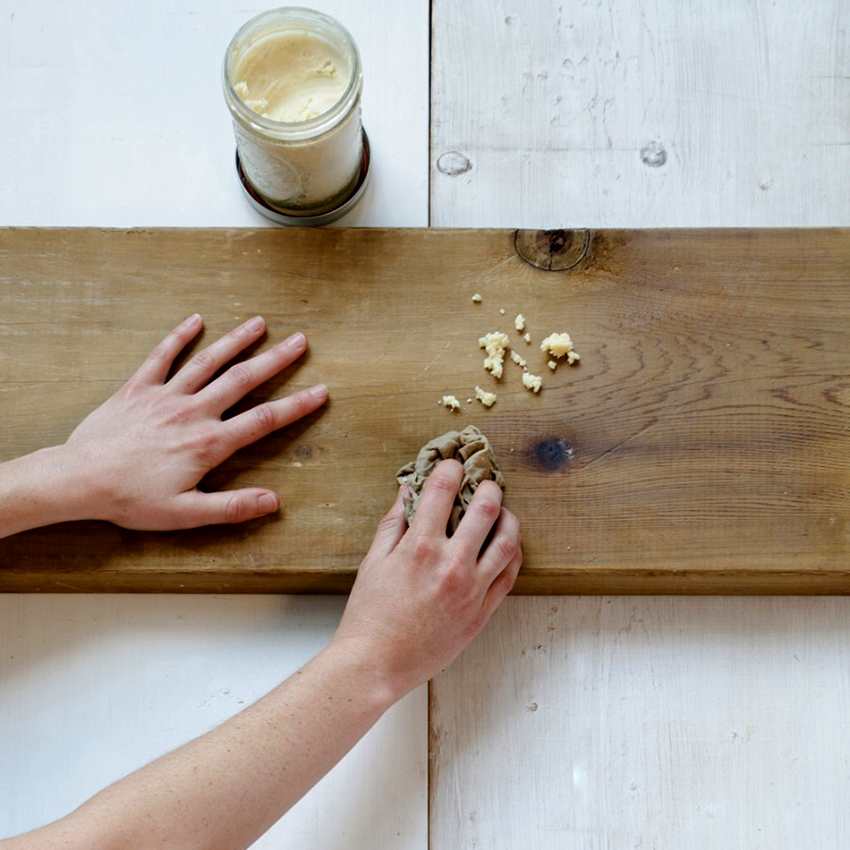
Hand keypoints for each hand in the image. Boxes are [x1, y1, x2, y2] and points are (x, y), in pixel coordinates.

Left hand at [62, 313, 327, 529]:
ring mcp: (165, 396)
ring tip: (259, 322)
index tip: (321, 391)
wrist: (80, 480)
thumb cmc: (132, 499)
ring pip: (208, 361)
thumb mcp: (186, 514)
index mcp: (209, 443)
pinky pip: (162, 356)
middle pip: (242, 379)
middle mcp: (193, 411)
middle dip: (275, 359)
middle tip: (301, 341)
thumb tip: (274, 501)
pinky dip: (179, 337)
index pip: (264, 420)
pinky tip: (196, 321)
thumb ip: (232, 507)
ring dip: (236, 340)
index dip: (296, 405)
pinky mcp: (138, 389)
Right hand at [330, 459, 521, 698]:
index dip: (450, 469)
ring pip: (508, 541)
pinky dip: (513, 554)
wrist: (376, 665)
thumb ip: (395, 522)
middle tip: (485, 481)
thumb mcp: (374, 560)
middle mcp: (451, 565)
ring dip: (508, 518)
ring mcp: (471, 590)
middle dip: (488, 486)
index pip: (443, 490)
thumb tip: (409, 490)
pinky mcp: (482, 613)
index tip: (452, 464)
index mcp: (420, 548)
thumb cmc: (369, 614)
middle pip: (486, 509)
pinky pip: (509, 576)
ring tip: (502, 511)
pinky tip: (506, 545)